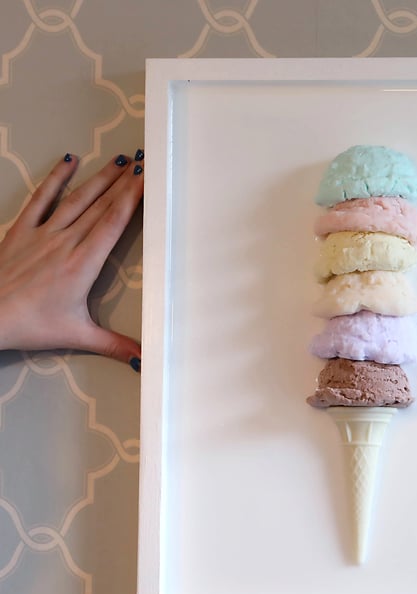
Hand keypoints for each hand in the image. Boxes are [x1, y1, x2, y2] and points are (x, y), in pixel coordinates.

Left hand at [0, 152, 143, 364]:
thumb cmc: (31, 325)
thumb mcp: (78, 335)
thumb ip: (114, 344)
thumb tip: (142, 358)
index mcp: (83, 263)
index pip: (113, 222)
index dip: (132, 198)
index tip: (145, 180)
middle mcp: (66, 242)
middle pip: (101, 205)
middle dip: (124, 183)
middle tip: (142, 163)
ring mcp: (43, 232)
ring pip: (78, 198)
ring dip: (100, 178)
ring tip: (118, 161)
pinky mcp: (22, 230)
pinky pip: (42, 198)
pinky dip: (56, 178)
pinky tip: (69, 161)